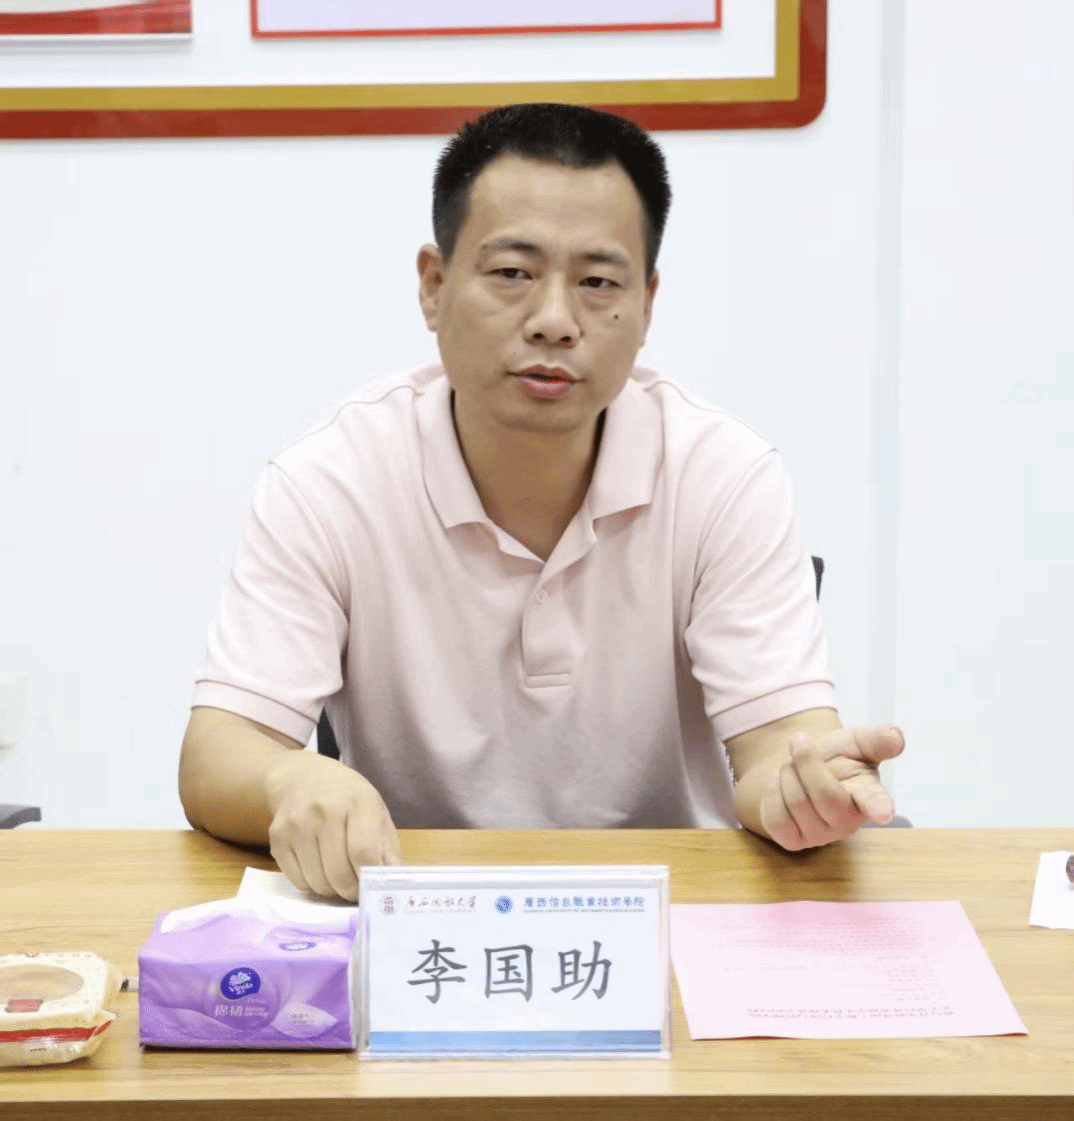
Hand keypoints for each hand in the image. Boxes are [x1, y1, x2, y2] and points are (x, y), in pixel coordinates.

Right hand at [264, 751, 402, 900]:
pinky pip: (297, 881)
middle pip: (339, 873)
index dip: (370, 878)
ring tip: (338, 876)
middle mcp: (324, 810)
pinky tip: (319, 868)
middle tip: (356, 888)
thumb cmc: (347, 797)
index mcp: (357, 802)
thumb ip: (388, 847)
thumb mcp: (376, 811)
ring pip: (317, 882)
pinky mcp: (278, 838)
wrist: (302, 777)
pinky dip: (312, 885)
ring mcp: (297, 824)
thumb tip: (394, 881)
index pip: (363, 852)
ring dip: (332, 889)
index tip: (373, 887)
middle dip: (351, 890)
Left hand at [759, 725, 904, 850]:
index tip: (884, 813)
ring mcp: (820, 836)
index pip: (876, 802)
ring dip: (787, 772)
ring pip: (795, 801)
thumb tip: (896, 737)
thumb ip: (874, 739)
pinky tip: (781, 787)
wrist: (795, 772)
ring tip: (792, 768)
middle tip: (799, 741)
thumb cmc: (832, 761)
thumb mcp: (852, 744)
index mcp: (868, 795)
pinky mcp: (792, 841)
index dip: (880, 807)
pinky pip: (775, 816)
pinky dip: (772, 791)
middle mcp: (847, 822)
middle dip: (805, 760)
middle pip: (823, 794)